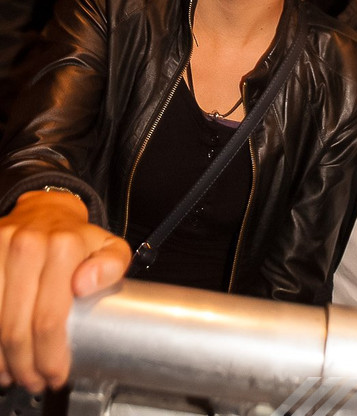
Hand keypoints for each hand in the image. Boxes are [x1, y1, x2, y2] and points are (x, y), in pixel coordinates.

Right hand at [0, 190, 130, 391]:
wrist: (45, 211)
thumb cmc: (76, 238)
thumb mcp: (108, 246)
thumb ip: (112, 265)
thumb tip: (86, 284)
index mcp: (62, 245)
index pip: (50, 318)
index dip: (51, 356)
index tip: (56, 373)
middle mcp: (27, 245)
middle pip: (17, 327)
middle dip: (26, 365)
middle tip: (35, 379)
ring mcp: (0, 247)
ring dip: (3, 358)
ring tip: (16, 372)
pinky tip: (0, 356)